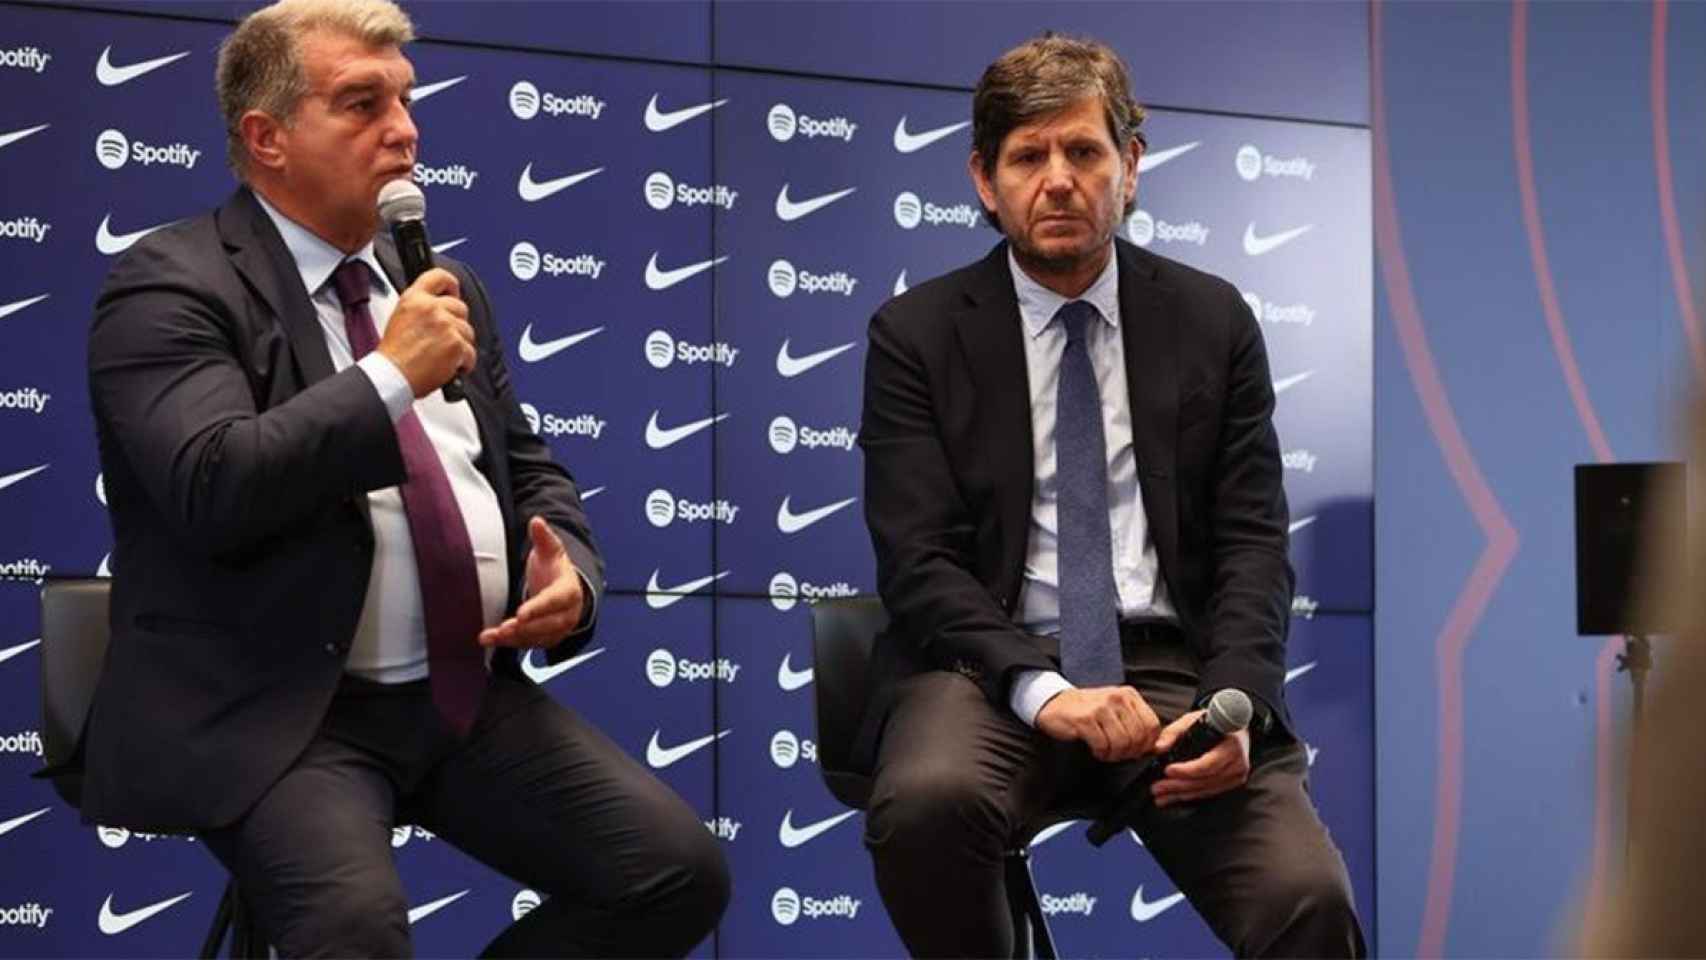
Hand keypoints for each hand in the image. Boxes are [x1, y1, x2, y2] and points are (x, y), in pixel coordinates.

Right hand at [376, 267, 474, 396]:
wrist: (392, 376)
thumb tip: (440, 307)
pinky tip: (448, 366)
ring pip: (468, 331)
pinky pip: (471, 352)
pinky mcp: (456, 344)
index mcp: (414, 299)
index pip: (440, 276)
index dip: (451, 285)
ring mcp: (445, 325)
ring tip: (442, 356)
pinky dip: (464, 363)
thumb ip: (421, 308)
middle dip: (456, 324)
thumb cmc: (394, 355)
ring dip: (460, 345)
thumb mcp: (401, 318)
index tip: (454, 293)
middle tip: (445, 339)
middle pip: (460, 307)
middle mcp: (431, 308)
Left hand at [478, 517, 584, 648]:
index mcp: (568, 592)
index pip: (554, 601)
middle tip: (504, 628)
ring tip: (490, 636)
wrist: (565, 591)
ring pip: (536, 638)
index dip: (538, 608)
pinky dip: (509, 644)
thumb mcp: (551, 551)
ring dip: (513, 639)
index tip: (520, 614)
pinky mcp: (545, 639)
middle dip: (525, 628)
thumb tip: (537, 521)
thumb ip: (544, 537)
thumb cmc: (554, 569)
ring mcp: (556, 630)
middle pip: (547, 625)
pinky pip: (528, 644)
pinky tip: (490, 639)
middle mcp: (566, 615)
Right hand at [1034, 686, 1159, 761]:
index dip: (1147, 744)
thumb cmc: (1089, 711)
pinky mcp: (1085, 719)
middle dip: (1129, 752)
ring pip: (1122, 743)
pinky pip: (1103, 745)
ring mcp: (1101, 707)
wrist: (1056, 703)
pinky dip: (1101, 753)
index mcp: (1129, 695)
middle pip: (1138, 737)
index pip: (1152, 725)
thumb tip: (1160, 746)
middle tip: (1118, 754)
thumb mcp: (1117, 711)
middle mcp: (1117, 698)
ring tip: (1106, 752)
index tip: (1136, 751)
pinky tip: (1096, 750)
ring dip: (1114, 755)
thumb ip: (1138, 725)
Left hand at [1150, 709, 1251, 807]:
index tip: (1168, 770)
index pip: (1208, 763)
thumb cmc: (1215, 722)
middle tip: (1157, 788)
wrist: (1237, 727)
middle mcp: (1237, 762)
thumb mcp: (1194, 719)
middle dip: (1178, 785)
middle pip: (1205, 779)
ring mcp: (1237, 774)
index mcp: (1231, 744)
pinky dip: (1191, 795)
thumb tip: (1158, 747)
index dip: (1187, 770)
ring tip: (1161, 796)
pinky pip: (1210, 792)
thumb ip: (1174, 732)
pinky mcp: (1233, 782)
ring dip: (1181, 794)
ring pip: (1206, 789)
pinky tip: (1175, 797)